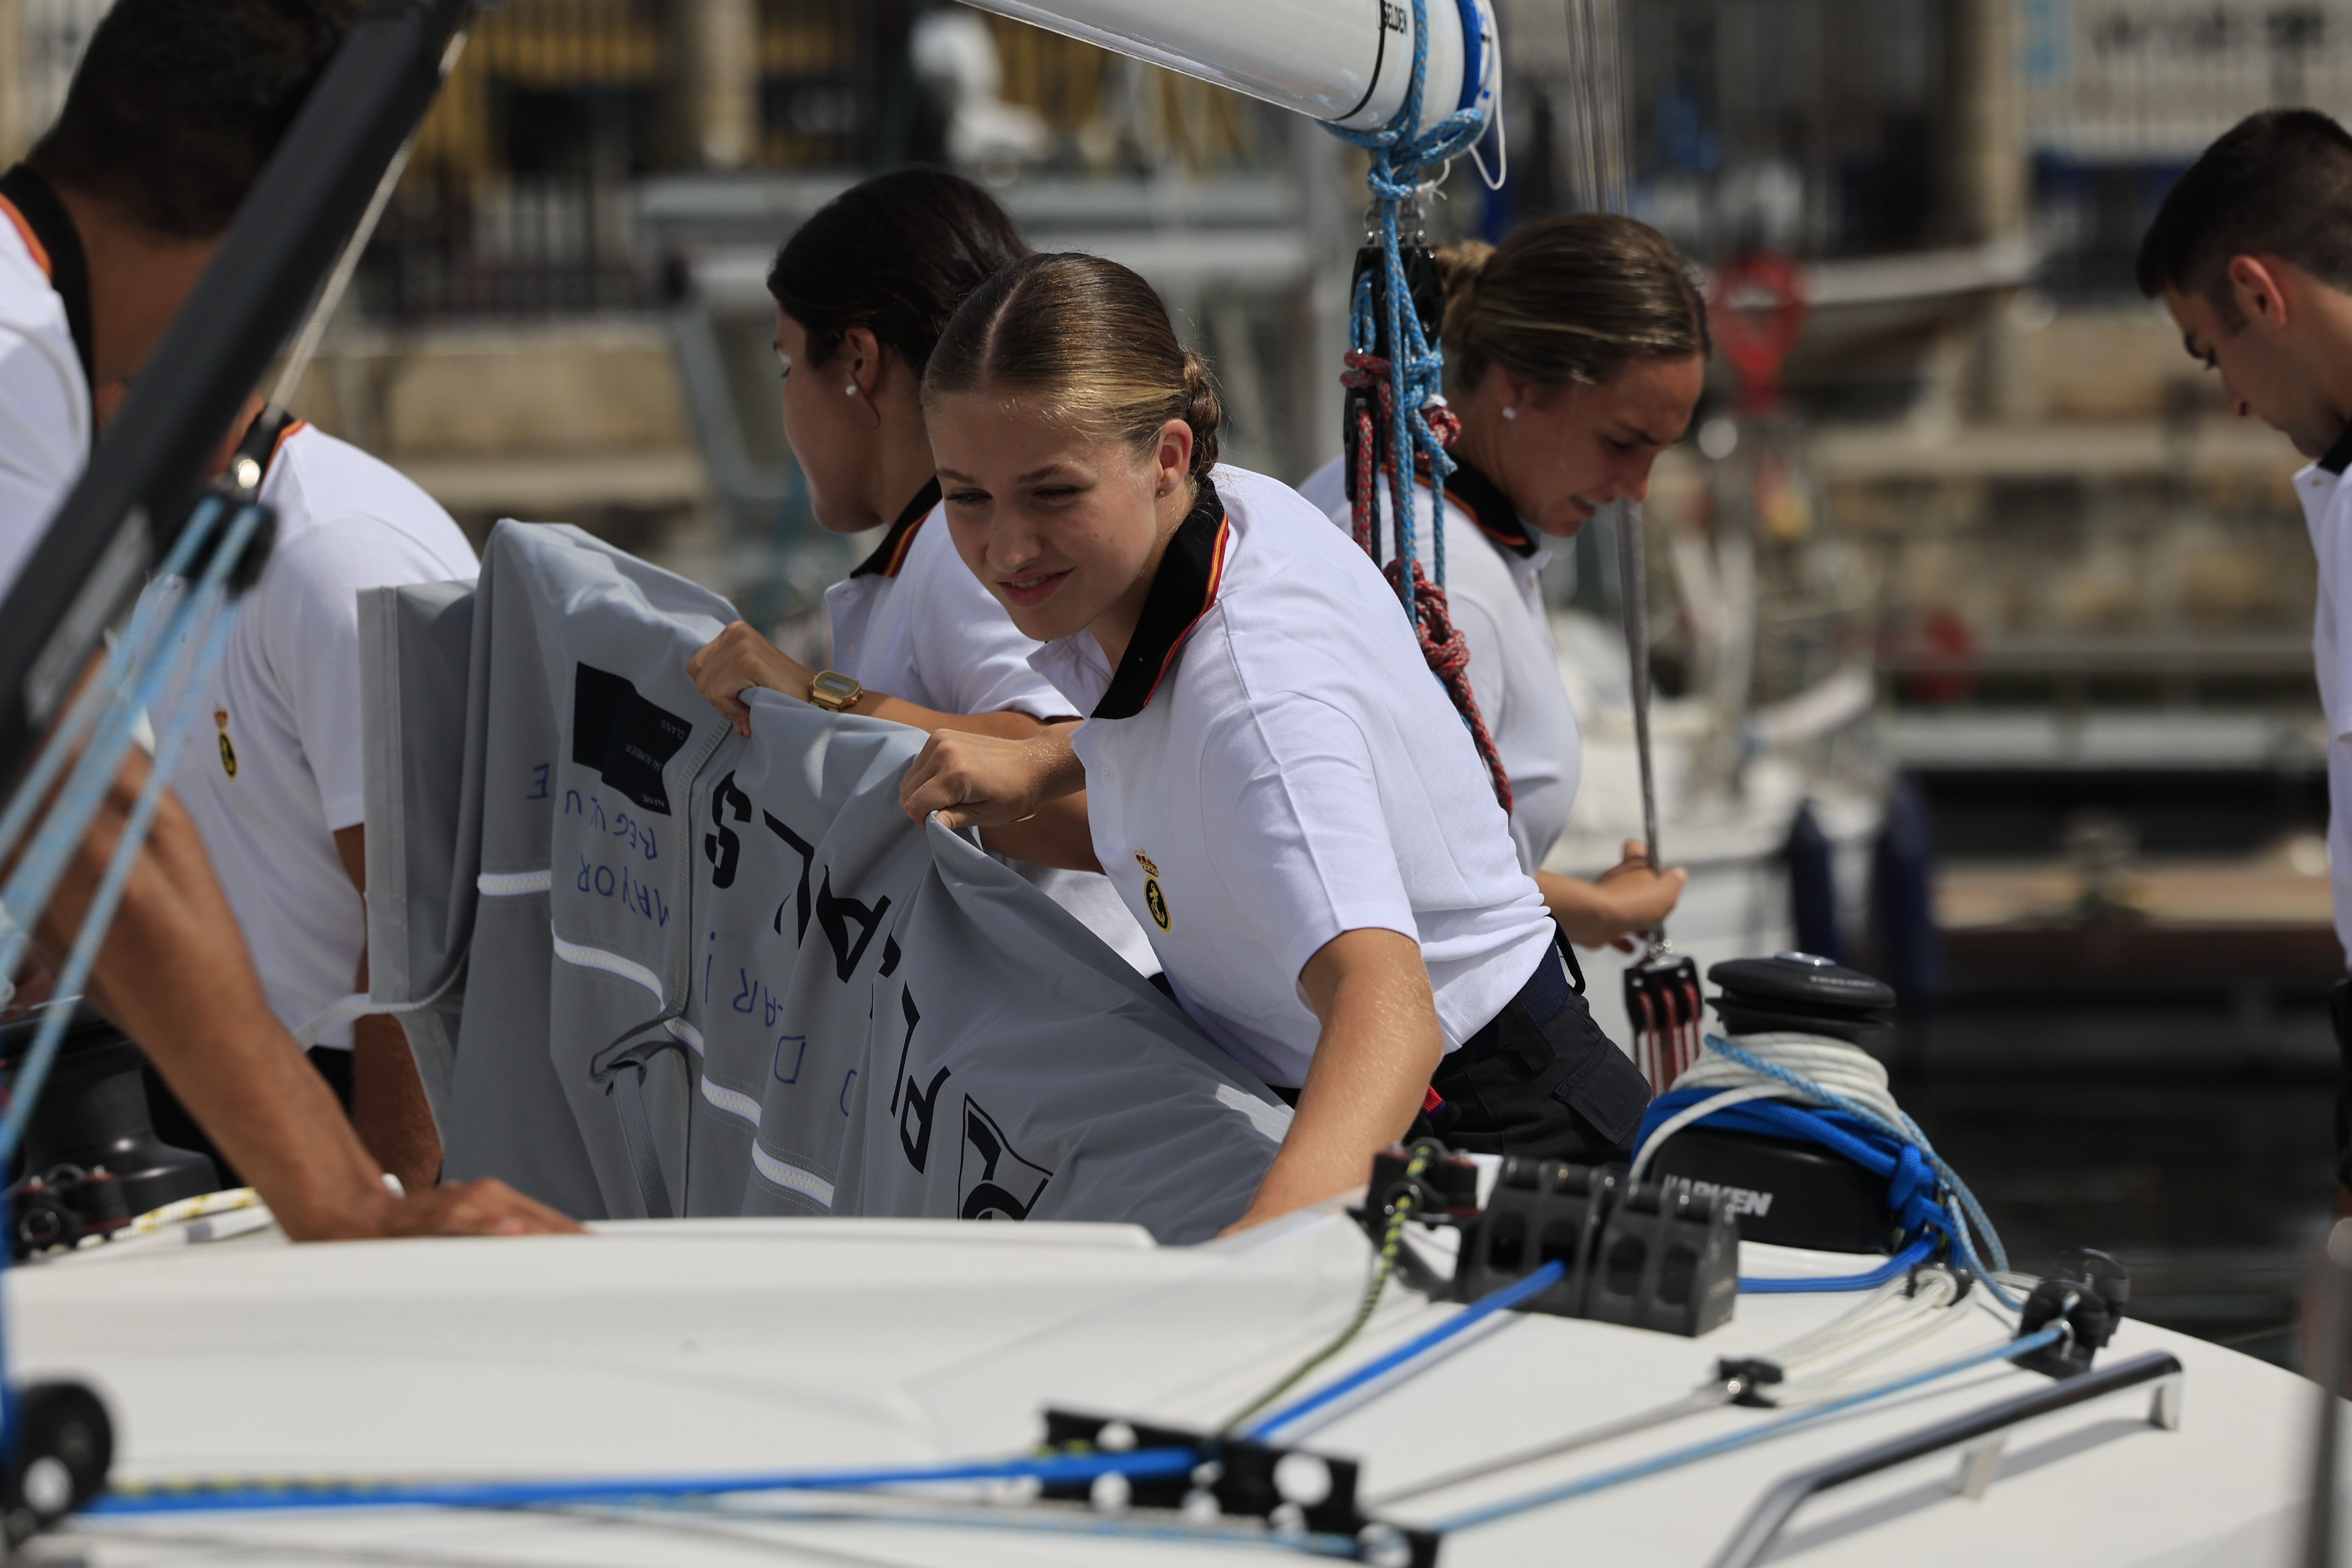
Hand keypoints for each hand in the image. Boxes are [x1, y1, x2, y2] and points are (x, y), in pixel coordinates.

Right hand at [337, 1177, 582, 1238]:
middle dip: (570, 1237)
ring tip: (573, 1245)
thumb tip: (536, 1255)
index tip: (602, 1249)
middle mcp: (484, 1195)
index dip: (575, 1235)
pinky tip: (514, 1231)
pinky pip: (468, 1222)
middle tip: (599, 1253)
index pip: (547, 1219)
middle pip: (540, 1218)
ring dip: (543, 1231)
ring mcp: (462, 1203)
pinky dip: (491, 1226)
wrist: (366, 1221)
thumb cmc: (418, 1231)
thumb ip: (500, 1243)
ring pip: (513, 1217)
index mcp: (496, 1200)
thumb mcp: (468, 1234)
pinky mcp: (436, 1215)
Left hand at [688, 621, 811, 736]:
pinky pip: (719, 695)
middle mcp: (735, 632)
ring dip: (728, 706)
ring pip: (707, 688)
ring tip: (751, 707)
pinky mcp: (747, 662)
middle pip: (699, 677)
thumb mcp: (746, 673)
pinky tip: (753, 707)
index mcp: (734, 631)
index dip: (712, 687)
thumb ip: (723, 676)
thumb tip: (708, 695)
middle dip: (719, 699)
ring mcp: (741, 645)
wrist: (814, 698)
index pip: (696, 665)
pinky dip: (734, 709)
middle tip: (743, 708)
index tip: (734, 698)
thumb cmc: (782, 690)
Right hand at [900, 728, 1081, 831]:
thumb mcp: (987, 815)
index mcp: (955, 775)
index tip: (944, 821)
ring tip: (950, 794)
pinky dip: (927, 775)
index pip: (914, 805)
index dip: (924, 820)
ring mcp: (941, 739)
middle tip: (948, 810)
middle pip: (907, 790)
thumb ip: (954, 819)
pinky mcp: (941, 734)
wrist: (1031, 763)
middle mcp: (943, 752)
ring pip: (910, 777)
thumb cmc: (1014, 794)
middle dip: (921, 805)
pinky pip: (919, 762)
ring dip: (923, 790)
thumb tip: (931, 824)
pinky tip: (949, 779)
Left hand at [1542, 841, 1688, 950]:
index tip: (1656, 869)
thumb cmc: (1633, 902)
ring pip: (1624, 909)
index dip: (1646, 855)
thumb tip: (1679, 873)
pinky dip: (1622, 938)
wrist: (1598, 919)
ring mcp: (1605, 898)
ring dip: (1636, 923)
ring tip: (1645, 934)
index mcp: (1632, 867)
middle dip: (1647, 900)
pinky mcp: (1596, 918)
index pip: (1636, 849)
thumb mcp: (1666, 891)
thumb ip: (1675, 882)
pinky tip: (1630, 946)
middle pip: (1634, 884)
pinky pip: (1611, 928)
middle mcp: (1616, 879)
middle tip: (1658, 912)